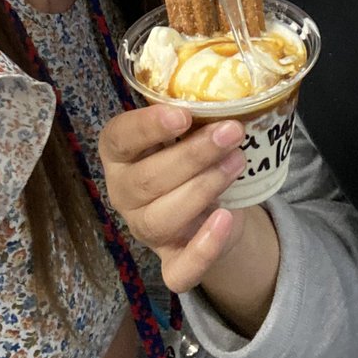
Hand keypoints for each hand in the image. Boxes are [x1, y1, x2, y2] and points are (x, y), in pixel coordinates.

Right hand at [99, 104, 247, 292]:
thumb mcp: (188, 130)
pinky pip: (180, 269)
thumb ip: (192, 115)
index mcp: (119, 153)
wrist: (215, 206)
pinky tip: (226, 219)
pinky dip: (204, 248)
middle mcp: (123, 193)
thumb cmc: (193, 155)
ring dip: (203, 188)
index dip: (147, 127)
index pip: (119, 138)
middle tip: (231, 132)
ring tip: (238, 161)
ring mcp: (144, 230)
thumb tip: (223, 89)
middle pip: (147, 179)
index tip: (182, 115)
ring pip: (162, 218)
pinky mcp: (171, 262)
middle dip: (193, 155)